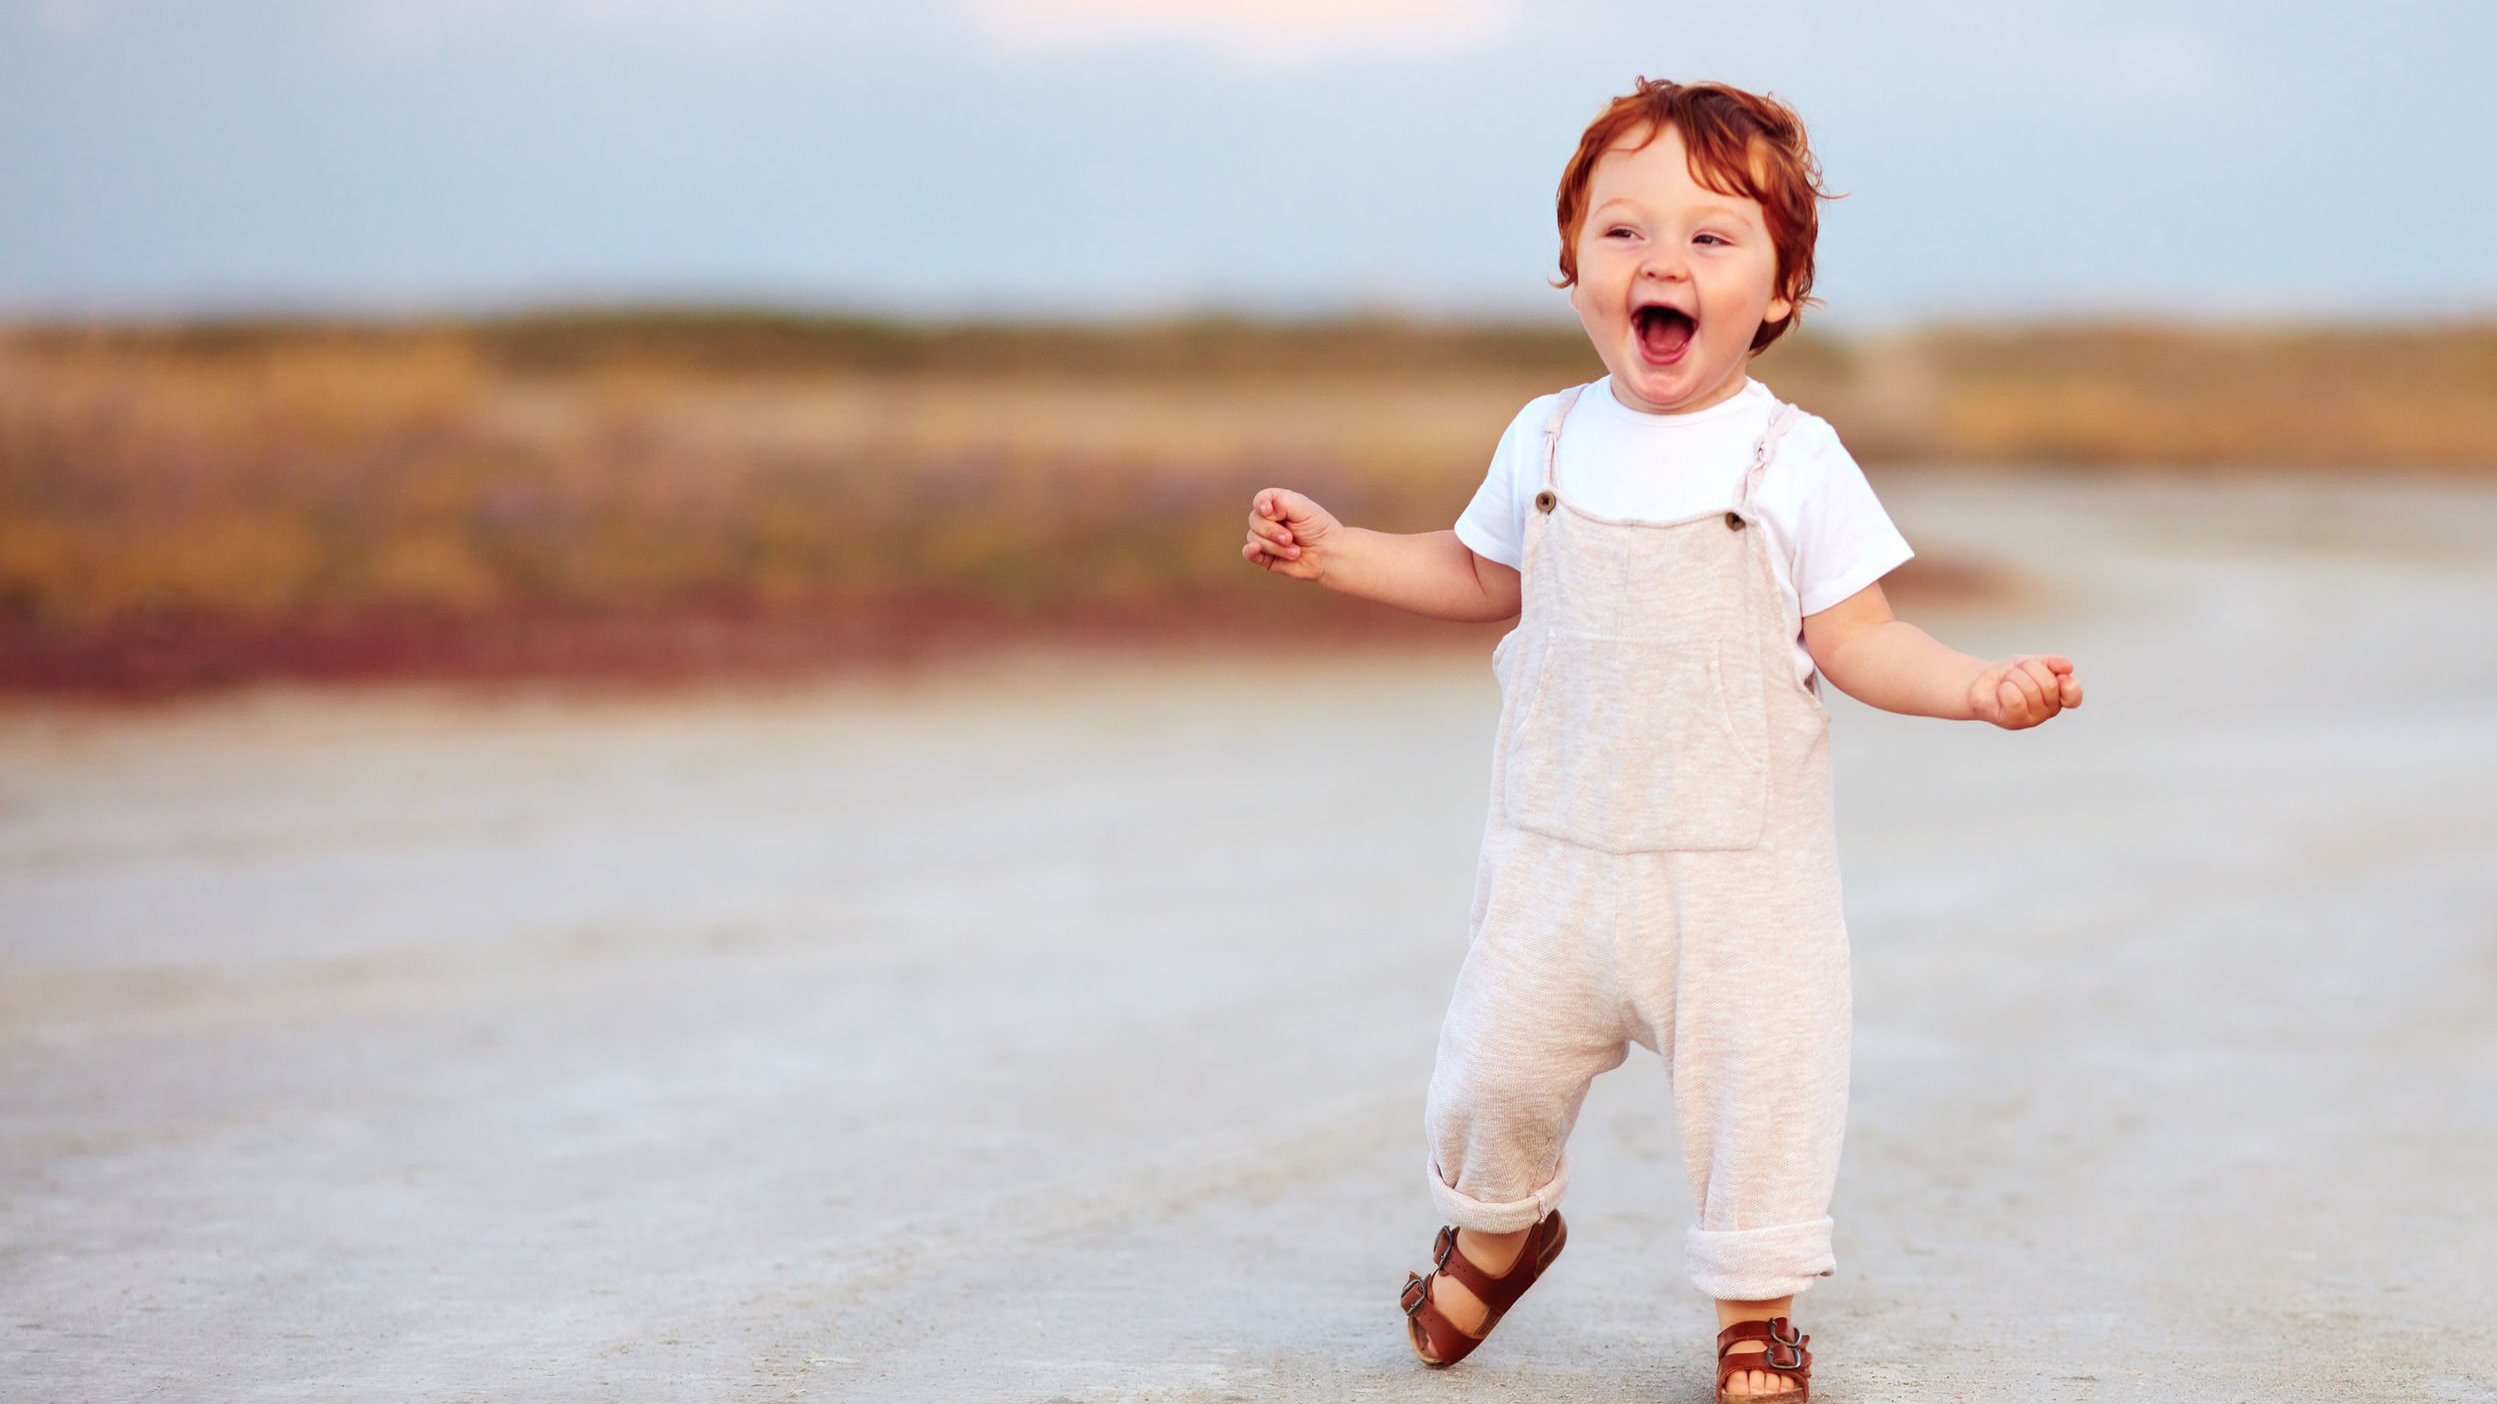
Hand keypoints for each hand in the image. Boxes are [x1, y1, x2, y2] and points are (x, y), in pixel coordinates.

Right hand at [1241, 488, 1341, 583]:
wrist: (1329, 554)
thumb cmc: (1319, 528)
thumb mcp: (1303, 508)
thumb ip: (1281, 501)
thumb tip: (1262, 509)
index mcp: (1277, 505)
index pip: (1260, 500)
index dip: (1261, 504)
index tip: (1268, 510)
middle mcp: (1269, 520)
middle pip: (1254, 521)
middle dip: (1272, 531)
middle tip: (1290, 538)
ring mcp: (1266, 539)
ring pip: (1254, 538)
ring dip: (1276, 547)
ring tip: (1295, 551)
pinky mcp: (1265, 557)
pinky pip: (1248, 553)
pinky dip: (1250, 551)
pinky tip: (1255, 549)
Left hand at [1967, 654, 2082, 728]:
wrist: (1981, 681)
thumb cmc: (2010, 673)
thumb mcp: (2032, 661)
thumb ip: (2052, 663)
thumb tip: (2068, 667)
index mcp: (2058, 696)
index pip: (2074, 697)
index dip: (2070, 686)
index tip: (2060, 676)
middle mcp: (2048, 711)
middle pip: (2049, 685)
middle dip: (2029, 669)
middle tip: (2016, 671)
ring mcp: (2032, 719)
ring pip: (2031, 690)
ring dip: (2014, 677)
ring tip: (2007, 681)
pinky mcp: (2013, 722)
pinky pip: (2016, 701)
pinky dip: (2006, 688)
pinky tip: (2001, 691)